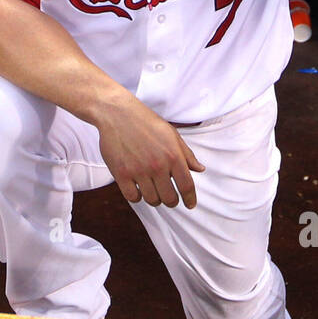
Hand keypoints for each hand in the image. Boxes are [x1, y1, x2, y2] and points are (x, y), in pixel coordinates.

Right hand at [92, 93, 205, 208]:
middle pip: (170, 198)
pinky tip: (138, 188)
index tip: (190, 204)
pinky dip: (137, 196)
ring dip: (154, 198)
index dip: (190, 199)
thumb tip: (200, 169)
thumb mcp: (172, 134)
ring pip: (152, 200)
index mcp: (173, 155)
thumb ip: (186, 154)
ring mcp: (139, 171)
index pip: (187, 186)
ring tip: (152, 189)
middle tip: (169, 196)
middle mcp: (157, 165)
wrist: (117, 114)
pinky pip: (133, 197)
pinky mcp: (121, 174)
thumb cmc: (146, 122)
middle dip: (171, 201)